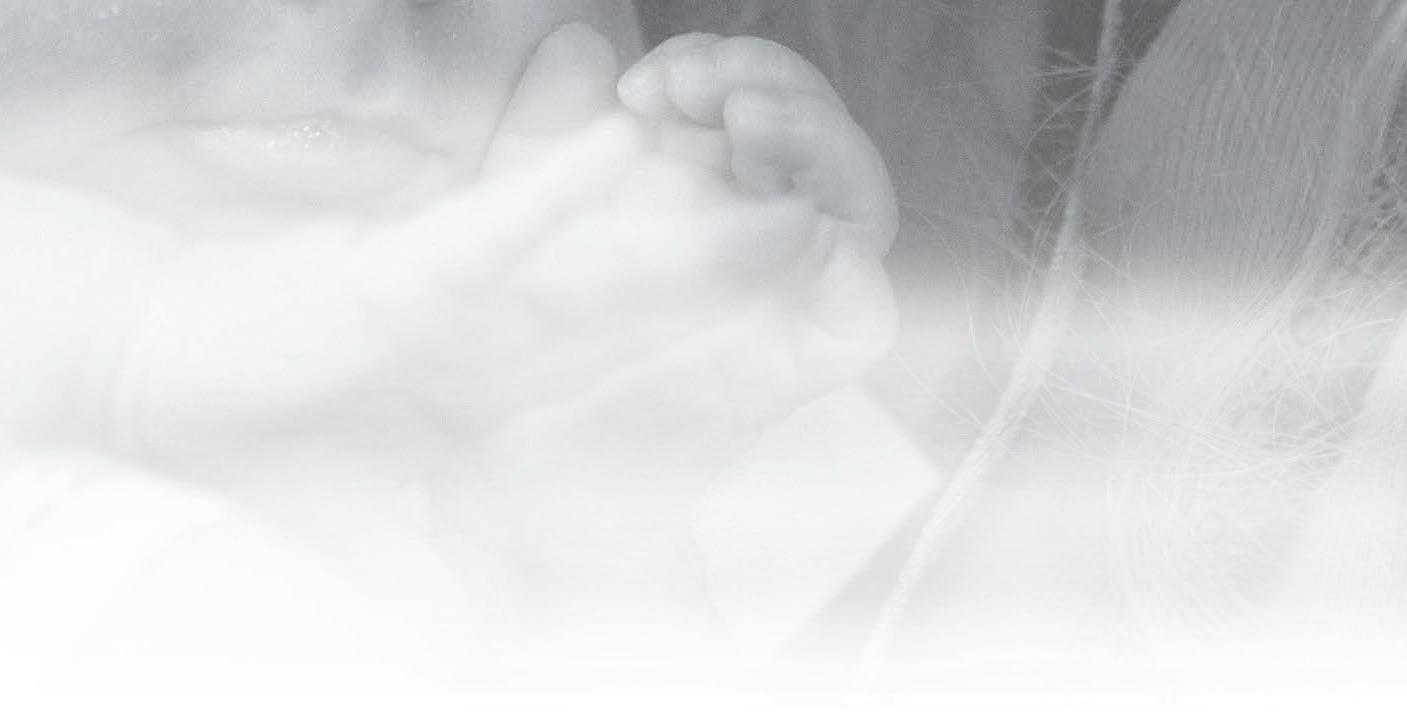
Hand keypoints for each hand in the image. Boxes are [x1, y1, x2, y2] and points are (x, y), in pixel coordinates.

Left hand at [470, 32, 899, 498]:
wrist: (506, 471)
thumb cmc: (516, 346)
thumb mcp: (516, 215)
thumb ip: (549, 128)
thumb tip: (576, 43)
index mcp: (712, 199)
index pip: (763, 110)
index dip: (729, 71)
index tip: (648, 78)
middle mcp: (762, 250)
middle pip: (820, 143)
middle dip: (774, 88)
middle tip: (693, 86)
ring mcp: (785, 312)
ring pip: (859, 208)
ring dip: (817, 148)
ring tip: (745, 123)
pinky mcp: (792, 377)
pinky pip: (861, 319)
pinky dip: (849, 271)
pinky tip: (799, 226)